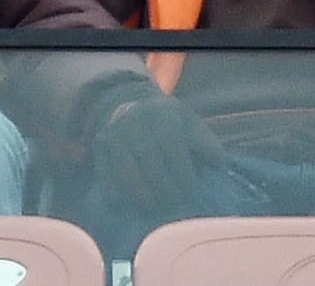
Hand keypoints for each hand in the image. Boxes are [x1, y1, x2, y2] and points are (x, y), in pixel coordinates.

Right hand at [90, 88, 223, 208]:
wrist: (131, 108)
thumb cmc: (171, 125)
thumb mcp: (192, 126)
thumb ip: (206, 144)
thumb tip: (216, 165)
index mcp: (160, 111)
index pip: (171, 145)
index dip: (181, 172)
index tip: (189, 191)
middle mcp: (133, 117)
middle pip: (146, 156)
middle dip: (162, 185)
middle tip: (173, 203)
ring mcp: (112, 131)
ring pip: (123, 166)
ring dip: (140, 192)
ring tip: (153, 205)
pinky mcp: (98, 145)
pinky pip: (105, 172)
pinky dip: (117, 191)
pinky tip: (130, 202)